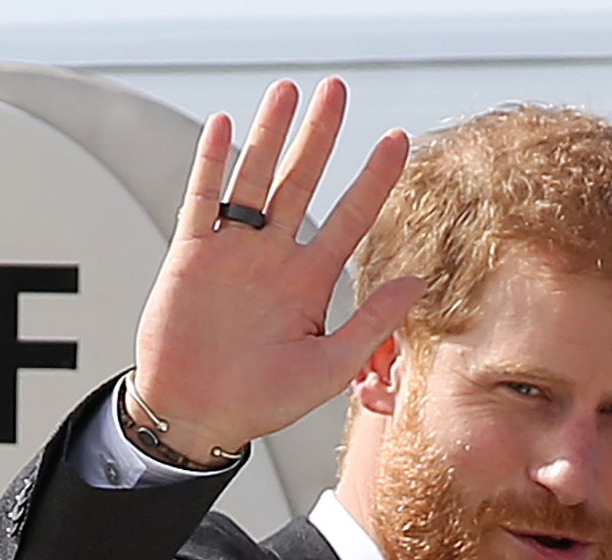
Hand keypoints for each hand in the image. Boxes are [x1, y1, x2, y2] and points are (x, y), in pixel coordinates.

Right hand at [133, 78, 424, 457]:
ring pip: (255, 179)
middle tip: (336, 90)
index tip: (399, 140)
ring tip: (287, 91)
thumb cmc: (262, 401)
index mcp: (309, 283)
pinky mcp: (191, 256)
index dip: (374, 179)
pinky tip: (226, 127)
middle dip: (319, 136)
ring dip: (270, 135)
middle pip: (302, 182)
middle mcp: (274, 258)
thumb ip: (372, 322)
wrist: (199, 416)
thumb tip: (419, 283)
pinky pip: (202, 200)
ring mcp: (233, 252)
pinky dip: (212, 165)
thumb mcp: (330, 366)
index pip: (351, 219)